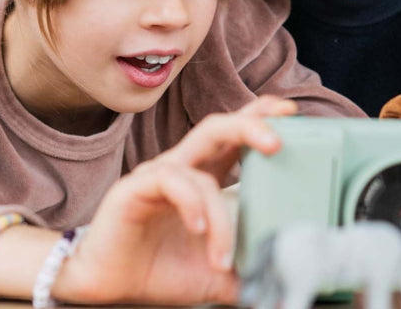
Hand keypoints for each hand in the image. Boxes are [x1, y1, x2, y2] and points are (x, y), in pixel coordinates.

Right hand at [55, 96, 296, 305]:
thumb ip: (249, 272)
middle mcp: (185, 165)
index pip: (235, 133)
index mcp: (205, 174)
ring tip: (221, 255)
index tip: (291, 113)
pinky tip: (196, 230)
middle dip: (251, 124)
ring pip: (197, 160)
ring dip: (217, 208)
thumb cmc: (161, 269)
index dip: (261, 116)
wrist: (110, 288)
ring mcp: (160, 172)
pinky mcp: (136, 186)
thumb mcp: (216, 274)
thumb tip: (283, 282)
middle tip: (278, 141)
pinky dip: (190, 203)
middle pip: (219, 126)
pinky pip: (170, 180)